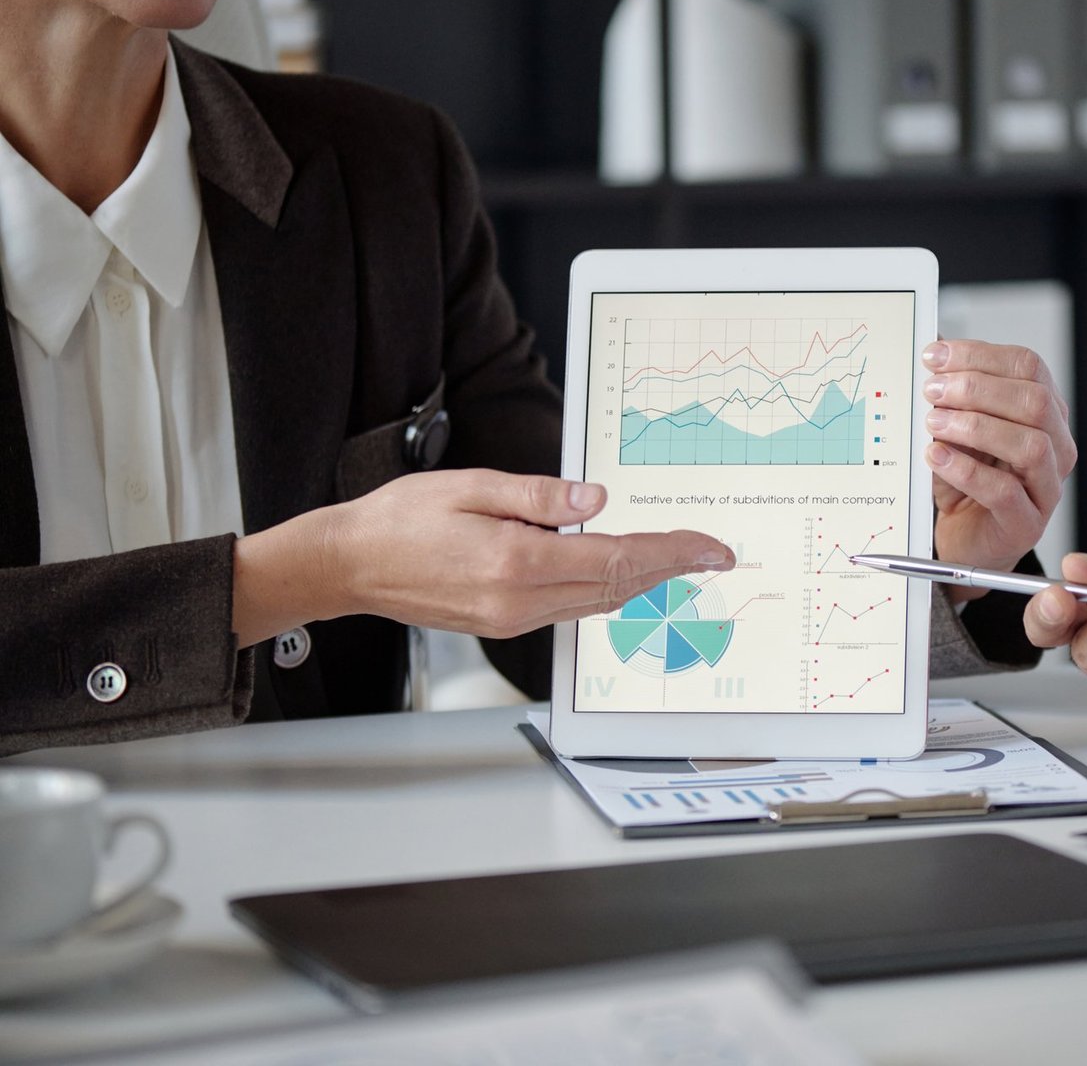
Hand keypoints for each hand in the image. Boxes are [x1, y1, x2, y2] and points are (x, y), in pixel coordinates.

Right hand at [234, 470, 733, 643]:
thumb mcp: (473, 486)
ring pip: (598, 604)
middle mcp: (520, 601)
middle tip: (712, 553)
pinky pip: (571, 609)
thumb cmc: (400, 519)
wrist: (350, 565)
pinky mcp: (504, 624)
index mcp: (515, 562)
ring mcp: (512, 620)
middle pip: (617, 587)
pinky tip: (620, 571)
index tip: (710, 548)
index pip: (616, 559)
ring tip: (679, 560)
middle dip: (670, 568)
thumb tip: (598, 500)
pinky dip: (605, 590)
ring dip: (642, 582)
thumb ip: (540, 496)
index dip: (671, 553)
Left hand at [923, 339, 1076, 601]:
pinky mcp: (1026, 524)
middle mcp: (1056, 447)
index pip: (1027, 367)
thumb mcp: (955, 428)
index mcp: (1044, 412)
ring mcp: (1046, 487)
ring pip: (1031, 446)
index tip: (936, 356)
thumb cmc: (964, 482)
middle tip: (933, 390)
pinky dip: (967, 470)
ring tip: (934, 423)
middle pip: (1035, 401)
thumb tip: (935, 353)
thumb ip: (952, 394)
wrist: (964, 539)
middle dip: (977, 388)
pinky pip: (1005, 492)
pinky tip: (938, 457)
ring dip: (976, 427)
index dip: (980, 355)